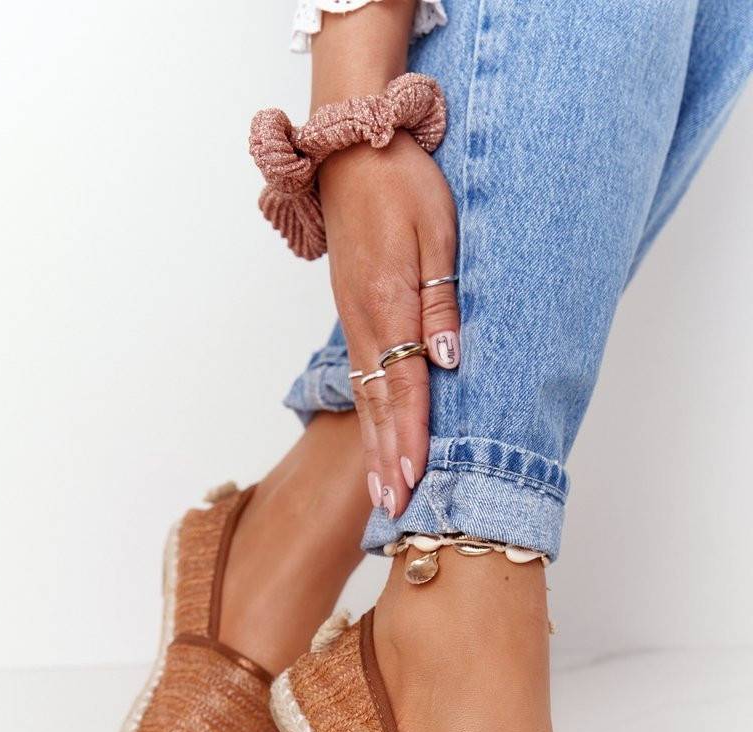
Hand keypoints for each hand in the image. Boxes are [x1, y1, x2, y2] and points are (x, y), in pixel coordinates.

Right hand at [319, 131, 459, 517]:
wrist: (353, 150)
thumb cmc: (404, 185)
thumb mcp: (438, 233)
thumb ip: (441, 300)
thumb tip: (446, 360)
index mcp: (388, 304)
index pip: (405, 386)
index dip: (413, 437)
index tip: (416, 481)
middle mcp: (365, 323)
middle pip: (381, 407)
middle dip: (390, 462)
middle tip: (395, 513)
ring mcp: (354, 322)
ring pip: (367, 400)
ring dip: (376, 450)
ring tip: (383, 496)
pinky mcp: (353, 316)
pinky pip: (360, 380)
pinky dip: (368, 419)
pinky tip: (375, 442)